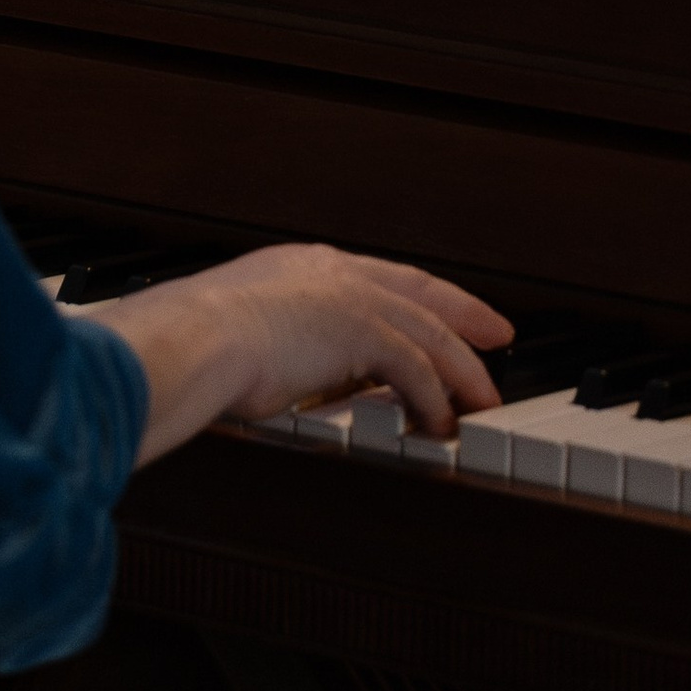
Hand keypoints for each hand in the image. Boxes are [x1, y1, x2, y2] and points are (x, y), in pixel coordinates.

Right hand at [82, 245, 514, 469]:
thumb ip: (284, 354)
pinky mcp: (362, 329)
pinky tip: (440, 425)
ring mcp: (350, 296)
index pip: (377, 278)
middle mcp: (333, 271)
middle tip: (498, 335)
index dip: (414, 296)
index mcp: (302, 266)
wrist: (193, 339)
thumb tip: (300, 383)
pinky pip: (415, 368)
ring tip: (482, 403)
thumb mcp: (247, 343)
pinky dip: (433, 399)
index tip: (440, 312)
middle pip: (419, 291)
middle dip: (463, 314)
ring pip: (428, 332)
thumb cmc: (196, 347)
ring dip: (460, 372)